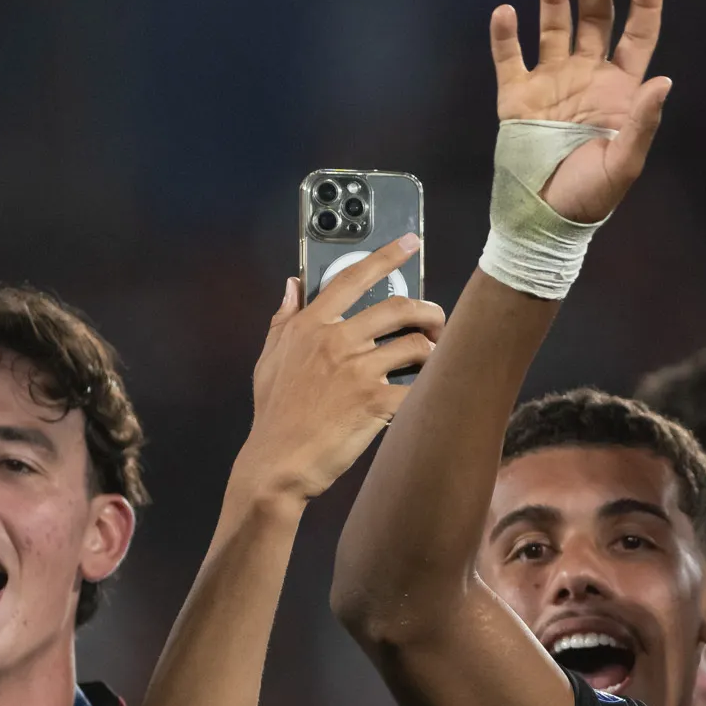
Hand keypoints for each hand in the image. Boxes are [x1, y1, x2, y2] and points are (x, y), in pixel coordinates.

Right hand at [231, 241, 443, 506]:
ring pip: (418, 345)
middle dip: (428, 311)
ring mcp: (358, 371)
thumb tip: (291, 284)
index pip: (351, 279)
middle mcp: (336, 342)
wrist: (278, 463)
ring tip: (433, 361)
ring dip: (435, 350)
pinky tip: (428, 392)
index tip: (410, 242)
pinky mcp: (377, 401)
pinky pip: (419, 385)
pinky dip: (430, 387)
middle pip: (399, 308)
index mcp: (310, 327)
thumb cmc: (275, 414)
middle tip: (436, 321)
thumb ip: (283, 319)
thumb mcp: (269, 360)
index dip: (385, 257)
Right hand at [489, 0, 671, 224]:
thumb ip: (642, 122)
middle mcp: (587, 77)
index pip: (637, 36)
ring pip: (553, 29)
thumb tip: (663, 81)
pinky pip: (509, 57)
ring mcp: (551, 83)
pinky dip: (506, 35)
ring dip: (553, 0)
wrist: (544, 217)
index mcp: (620, 90)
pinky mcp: (516, 96)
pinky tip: (506, 12)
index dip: (645, 5)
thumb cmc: (591, 195)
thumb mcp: (624, 163)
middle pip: (595, 21)